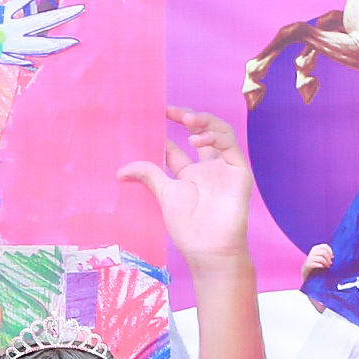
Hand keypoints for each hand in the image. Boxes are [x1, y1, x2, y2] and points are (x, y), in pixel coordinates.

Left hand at [118, 106, 254, 269]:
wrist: (208, 248)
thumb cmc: (188, 226)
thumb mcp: (164, 194)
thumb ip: (148, 175)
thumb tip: (120, 171)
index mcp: (188, 176)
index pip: (176, 147)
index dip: (166, 132)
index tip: (154, 117)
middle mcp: (207, 169)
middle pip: (200, 133)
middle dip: (187, 118)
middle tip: (170, 110)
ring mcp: (224, 168)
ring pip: (218, 133)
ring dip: (203, 121)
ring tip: (185, 119)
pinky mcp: (239, 171)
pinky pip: (230, 145)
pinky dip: (214, 136)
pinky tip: (196, 139)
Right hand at [300, 242, 334, 281]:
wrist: (306, 271)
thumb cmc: (316, 263)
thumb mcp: (320, 256)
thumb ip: (325, 254)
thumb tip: (332, 257)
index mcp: (315, 248)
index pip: (325, 246)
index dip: (330, 251)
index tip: (332, 257)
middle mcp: (312, 252)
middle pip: (324, 252)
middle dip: (328, 258)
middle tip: (330, 263)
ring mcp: (310, 258)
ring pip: (321, 258)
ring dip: (326, 263)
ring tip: (328, 266)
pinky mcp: (308, 265)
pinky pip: (317, 264)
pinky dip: (322, 266)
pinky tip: (323, 267)